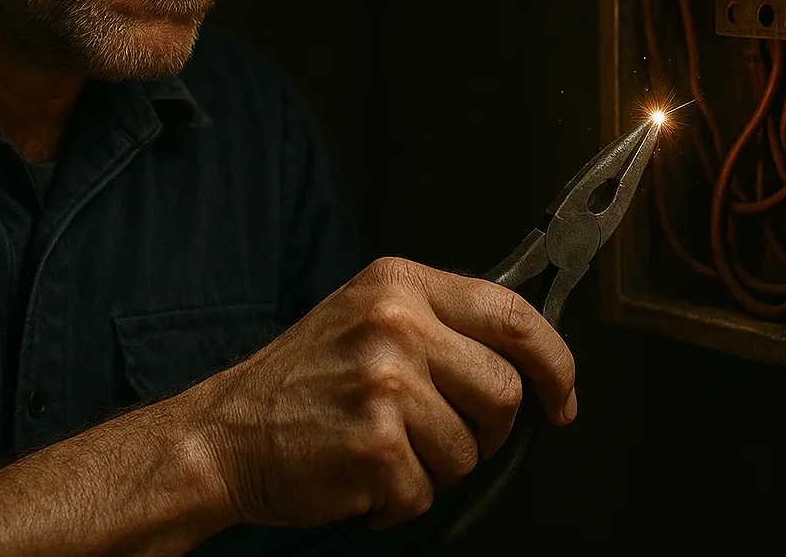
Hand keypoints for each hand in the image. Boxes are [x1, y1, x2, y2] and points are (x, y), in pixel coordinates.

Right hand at [190, 256, 576, 529]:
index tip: (562, 398)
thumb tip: (527, 359)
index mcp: (400, 284)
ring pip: (471, 451)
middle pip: (505, 392)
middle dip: (488, 431)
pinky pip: (427, 492)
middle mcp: (397, 325)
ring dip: (435, 469)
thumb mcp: (366, 318)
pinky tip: (359, 472)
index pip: (514, 317)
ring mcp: (386, 385)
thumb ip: (440, 324)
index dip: (555, 364)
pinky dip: (398, 499)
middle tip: (441, 436)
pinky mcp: (375, 446)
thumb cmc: (298, 383)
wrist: (223, 435)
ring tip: (382, 448)